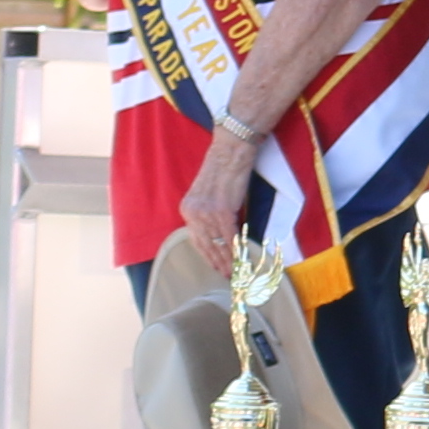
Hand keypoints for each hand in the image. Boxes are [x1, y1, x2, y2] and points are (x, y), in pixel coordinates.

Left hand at [176, 125, 261, 268]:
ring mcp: (207, 213)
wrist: (232, 150)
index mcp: (187, 210)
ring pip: (218, 244)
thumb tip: (223, 235)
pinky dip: (237, 249)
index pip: (197, 241)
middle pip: (206, 246)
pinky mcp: (222, 211)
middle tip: (228, 277)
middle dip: (218, 263)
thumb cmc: (225, 169)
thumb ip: (212, 215)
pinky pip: (230, 236)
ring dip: (228, 260)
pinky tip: (242, 259)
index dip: (208, 257)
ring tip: (236, 272)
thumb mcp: (210, 195)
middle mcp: (193, 213)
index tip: (217, 268)